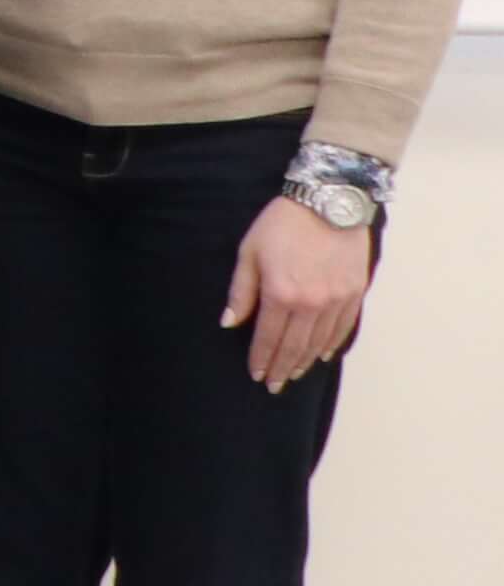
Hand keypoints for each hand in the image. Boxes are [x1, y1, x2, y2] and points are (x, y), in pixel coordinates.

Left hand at [229, 194, 375, 392]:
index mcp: (281, 294)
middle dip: (281, 368)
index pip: (267, 338)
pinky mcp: (355, 292)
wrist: (329, 200)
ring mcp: (336, 299)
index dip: (261, 359)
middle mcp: (311, 303)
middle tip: (273, 385)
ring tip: (293, 374)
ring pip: (318, 341)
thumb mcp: (249, 253)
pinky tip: (321, 355)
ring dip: (304, 361)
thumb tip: (230, 323)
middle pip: (293, 346)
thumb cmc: (282, 224)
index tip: (256, 375)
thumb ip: (241, 292)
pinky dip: (331, 344)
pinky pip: (342, 327)